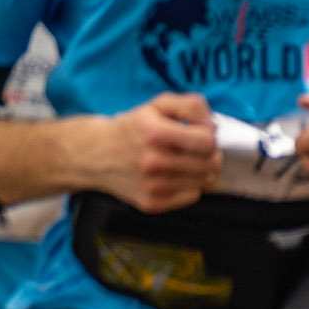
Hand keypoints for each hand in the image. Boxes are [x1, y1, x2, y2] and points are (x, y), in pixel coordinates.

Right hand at [97, 93, 219, 212]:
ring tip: (183, 161)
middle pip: (210, 164)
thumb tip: (213, 126)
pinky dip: (188, 186)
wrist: (95, 154)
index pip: (207, 141)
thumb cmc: (133, 128)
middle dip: (209, 154)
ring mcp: (152, 186)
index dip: (210, 136)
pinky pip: (191, 197)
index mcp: (154, 133)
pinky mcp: (151, 203)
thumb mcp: (158, 105)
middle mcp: (152, 162)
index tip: (201, 133)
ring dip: (200, 170)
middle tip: (196, 149)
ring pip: (203, 182)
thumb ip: (191, 106)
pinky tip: (173, 176)